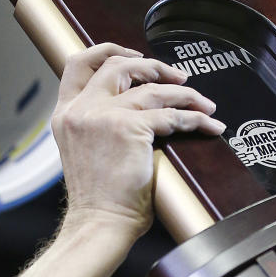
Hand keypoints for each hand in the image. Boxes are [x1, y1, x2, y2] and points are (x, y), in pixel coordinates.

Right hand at [51, 45, 224, 240]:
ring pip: (153, 88)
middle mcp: (81, 110)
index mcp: (66, 114)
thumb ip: (97, 125)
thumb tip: (133, 107)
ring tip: (204, 103)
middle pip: (118, 65)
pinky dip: (196, 119)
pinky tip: (209, 125)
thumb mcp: (85, 152)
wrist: (99, 224)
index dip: (109, 51)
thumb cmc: (99, 200)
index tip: (134, 55)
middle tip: (178, 78)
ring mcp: (104, 116)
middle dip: (154, 66)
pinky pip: (172, 115)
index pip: (78, 64)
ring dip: (185, 93)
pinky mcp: (129, 128)